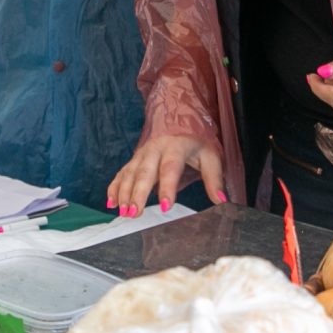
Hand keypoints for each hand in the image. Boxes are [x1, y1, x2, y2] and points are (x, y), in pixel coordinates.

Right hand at [106, 134, 225, 217]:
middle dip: (138, 194)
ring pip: (129, 174)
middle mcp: (155, 149)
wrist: (179, 119)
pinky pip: (121, 174)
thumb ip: (214, 179)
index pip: (170, 168)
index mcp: (176, 146)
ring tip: (124, 212)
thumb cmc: (195, 143)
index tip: (165, 207)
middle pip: (144, 172)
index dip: (167, 188)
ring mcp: (141, 154)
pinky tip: (111, 203)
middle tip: (135, 213)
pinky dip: (114, 188)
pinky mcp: (134, 160)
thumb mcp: (210, 156)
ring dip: (124, 193)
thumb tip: (221, 201)